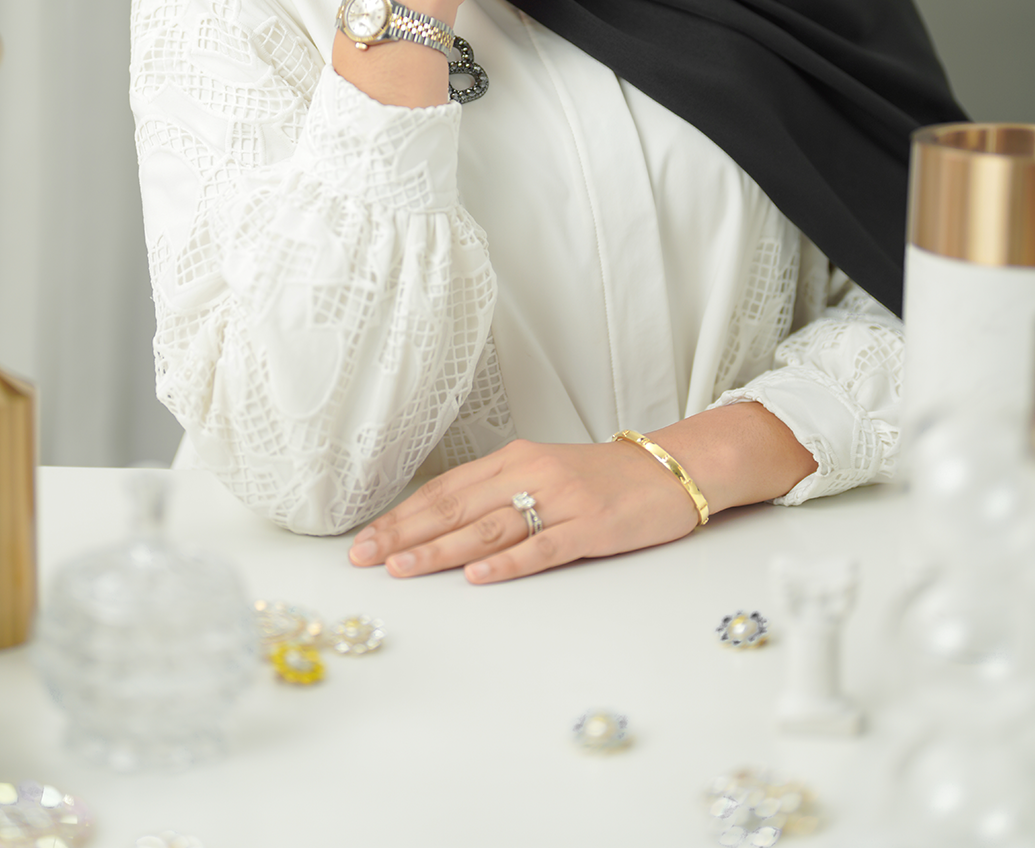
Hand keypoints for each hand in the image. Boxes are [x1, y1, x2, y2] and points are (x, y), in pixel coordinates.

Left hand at [347, 436, 699, 584]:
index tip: (364, 540)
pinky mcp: (591, 527)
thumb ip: (499, 493)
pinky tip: (480, 574)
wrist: (670, 469)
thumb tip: (440, 522)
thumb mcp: (544, 474)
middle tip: (365, 558)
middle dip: (405, 534)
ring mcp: (561, 500)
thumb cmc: (601, 479)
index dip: (401, 515)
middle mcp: (532, 474)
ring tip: (404, 568)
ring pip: (490, 526)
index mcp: (515, 459)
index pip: (445, 489)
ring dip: (442, 549)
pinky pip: (543, 546)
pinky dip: (508, 562)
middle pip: (457, 506)